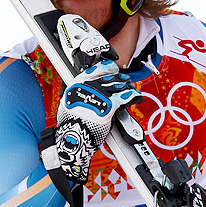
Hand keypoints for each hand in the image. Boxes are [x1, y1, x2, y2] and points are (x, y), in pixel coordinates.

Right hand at [55, 60, 141, 182]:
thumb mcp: (69, 104)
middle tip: (125, 80)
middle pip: (109, 78)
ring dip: (126, 87)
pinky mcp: (109, 106)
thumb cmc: (71, 126)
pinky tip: (136, 96)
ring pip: (118, 86)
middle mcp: (88, 87)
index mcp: (78, 84)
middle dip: (119, 78)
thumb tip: (87, 93)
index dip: (108, 68)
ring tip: (131, 89)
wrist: (73, 139)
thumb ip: (79, 94)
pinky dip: (133, 96)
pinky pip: (124, 97)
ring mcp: (99, 96)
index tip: (113, 68)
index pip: (96, 69)